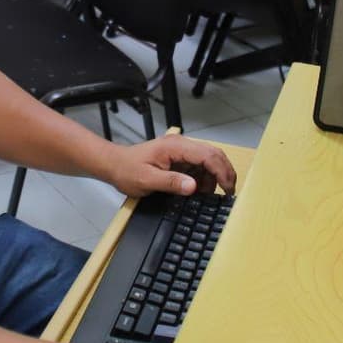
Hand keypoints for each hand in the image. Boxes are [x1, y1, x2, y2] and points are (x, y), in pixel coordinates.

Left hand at [107, 135, 236, 197]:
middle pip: (213, 155)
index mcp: (176, 146)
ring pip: (209, 162)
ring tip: (208, 197)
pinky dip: (204, 180)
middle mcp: (182, 145)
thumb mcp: (147, 180)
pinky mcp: (180, 159)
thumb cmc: (127, 170)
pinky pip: (200, 167)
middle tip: (229, 193)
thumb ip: (171, 183)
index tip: (228, 189)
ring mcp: (182, 151)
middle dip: (224, 173)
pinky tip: (199, 192)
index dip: (221, 171)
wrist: (114, 165)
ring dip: (213, 179)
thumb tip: (194, 187)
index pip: (208, 155)